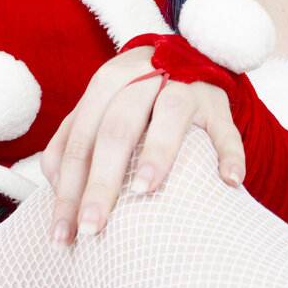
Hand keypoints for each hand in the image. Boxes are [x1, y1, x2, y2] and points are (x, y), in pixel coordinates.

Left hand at [40, 46, 244, 247]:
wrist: (184, 55)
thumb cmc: (133, 96)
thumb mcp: (100, 107)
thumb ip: (75, 139)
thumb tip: (58, 189)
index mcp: (107, 83)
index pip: (80, 139)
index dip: (67, 187)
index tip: (62, 233)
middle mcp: (143, 79)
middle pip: (116, 129)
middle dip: (100, 182)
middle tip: (91, 228)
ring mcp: (184, 89)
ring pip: (170, 115)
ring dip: (157, 152)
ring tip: (142, 191)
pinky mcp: (218, 104)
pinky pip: (225, 129)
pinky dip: (229, 153)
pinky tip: (228, 181)